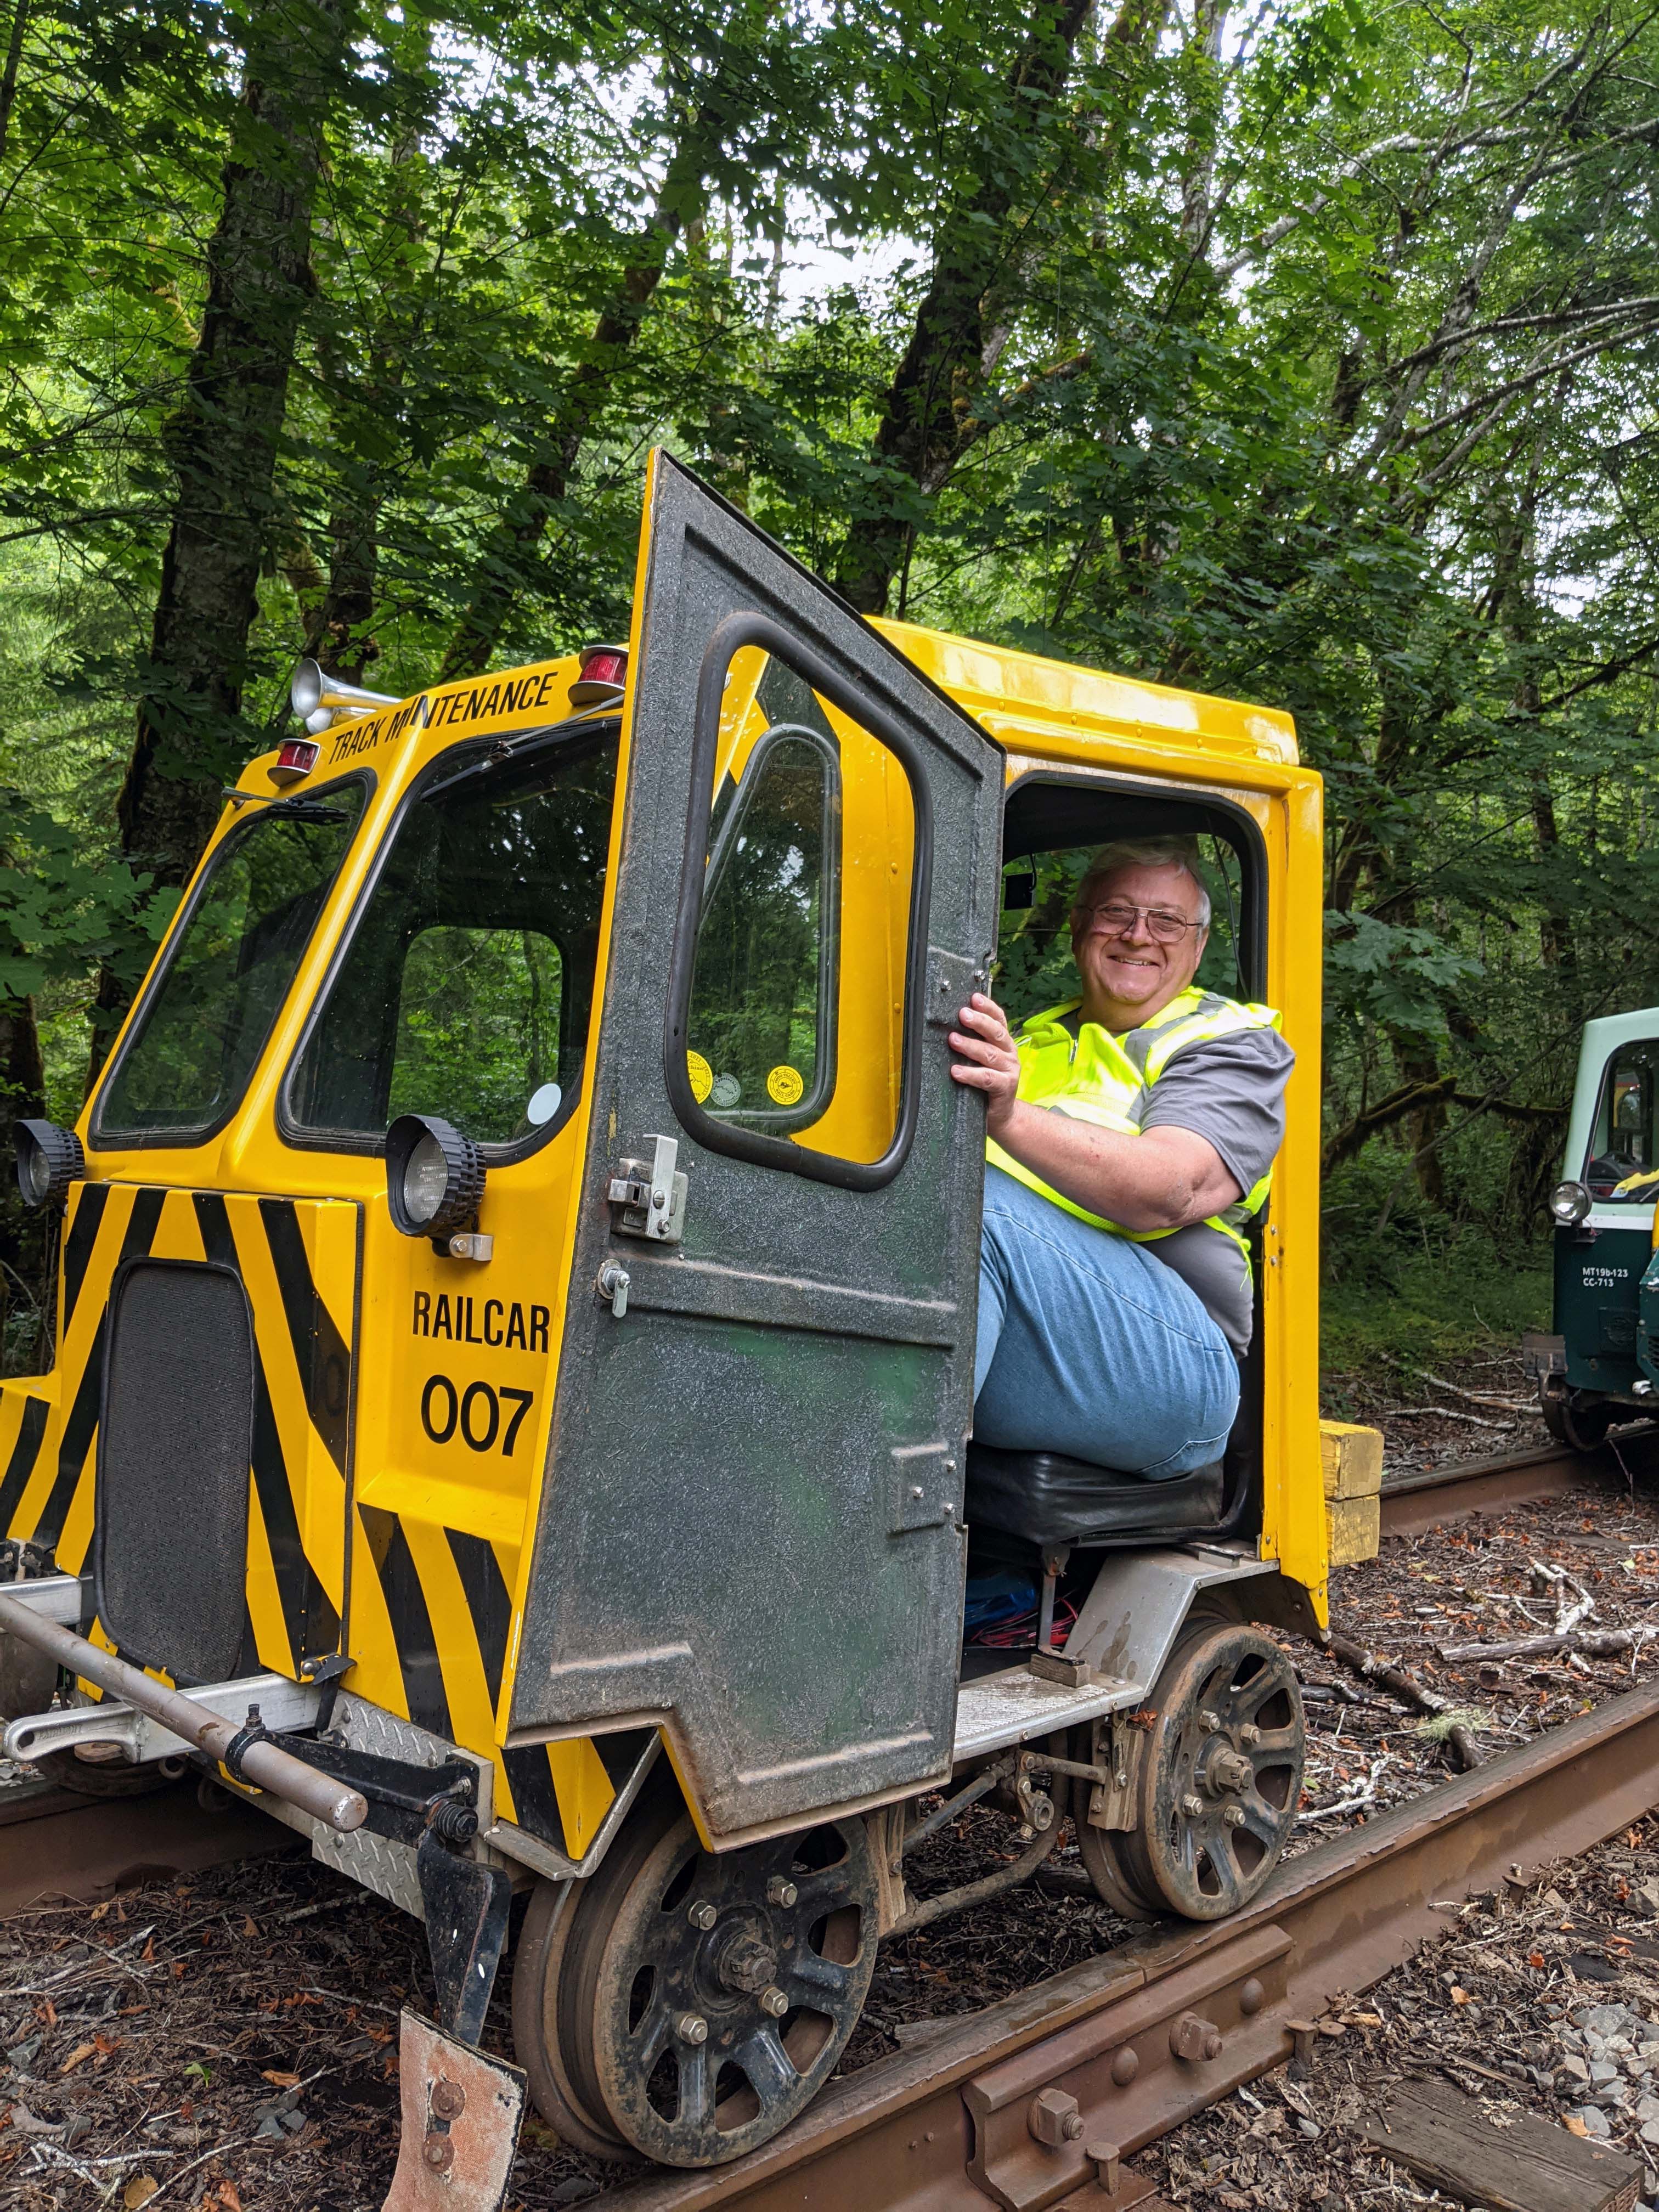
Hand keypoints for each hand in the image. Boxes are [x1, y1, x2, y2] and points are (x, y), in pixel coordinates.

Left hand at [948, 992, 1020, 1139]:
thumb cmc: (986, 1085)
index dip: (988, 1007)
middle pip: (996, 1033)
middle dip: (979, 1022)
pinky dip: (971, 1073)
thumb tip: (949, 1026)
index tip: (974, 998)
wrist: (1002, 1115)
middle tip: (962, 1014)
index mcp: (1003, 1043)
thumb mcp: (982, 1060)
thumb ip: (974, 1043)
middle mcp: (1009, 1053)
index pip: (998, 1019)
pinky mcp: (1005, 1087)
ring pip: (989, 1054)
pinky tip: (956, 1071)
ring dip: (970, 1046)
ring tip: (953, 1040)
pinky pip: (987, 1078)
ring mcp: (1010, 1070)